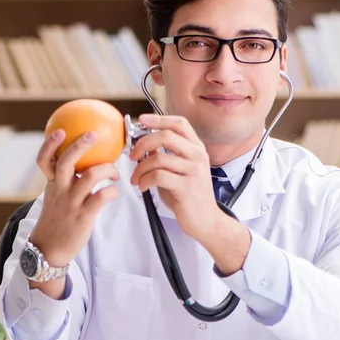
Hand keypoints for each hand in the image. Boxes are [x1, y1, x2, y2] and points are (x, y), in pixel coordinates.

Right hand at [29, 129, 119, 267]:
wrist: (49, 250)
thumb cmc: (56, 221)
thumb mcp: (55, 198)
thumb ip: (64, 182)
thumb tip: (80, 165)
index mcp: (51, 184)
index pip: (44, 160)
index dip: (50, 144)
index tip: (59, 130)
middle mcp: (60, 190)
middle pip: (66, 161)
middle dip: (80, 145)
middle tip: (94, 134)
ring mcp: (71, 203)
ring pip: (89, 176)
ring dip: (107, 169)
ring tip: (114, 172)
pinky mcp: (83, 216)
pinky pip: (101, 197)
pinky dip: (111, 191)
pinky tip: (115, 191)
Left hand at [128, 114, 221, 241]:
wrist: (206, 220)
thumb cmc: (189, 196)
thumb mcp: (179, 171)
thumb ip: (166, 156)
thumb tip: (143, 146)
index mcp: (196, 148)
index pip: (179, 123)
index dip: (159, 119)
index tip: (142, 120)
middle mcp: (197, 156)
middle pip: (166, 136)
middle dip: (143, 143)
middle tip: (132, 156)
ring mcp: (194, 171)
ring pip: (158, 158)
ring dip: (140, 169)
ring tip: (136, 179)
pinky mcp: (187, 187)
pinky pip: (158, 176)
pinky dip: (145, 180)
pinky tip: (143, 187)